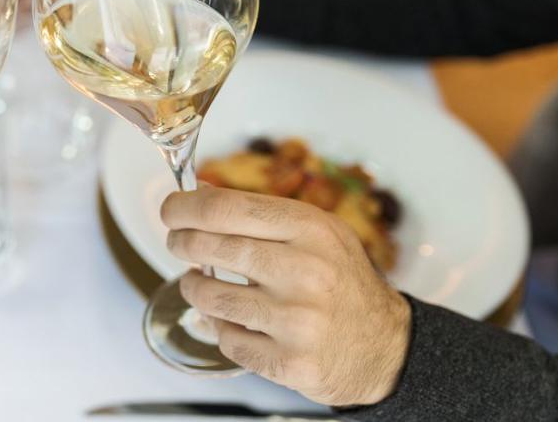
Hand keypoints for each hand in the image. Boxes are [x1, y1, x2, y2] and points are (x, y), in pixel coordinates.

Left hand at [161, 186, 409, 406]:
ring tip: (197, 282)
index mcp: (311, 230)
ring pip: (211, 297)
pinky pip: (227, 341)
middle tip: (177, 243)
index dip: (185, 207)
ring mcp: (298, 320)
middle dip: (182, 242)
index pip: (227, 208)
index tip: (170, 210)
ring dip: (194, 287)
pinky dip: (221, 330)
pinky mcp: (290, 361)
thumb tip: (197, 196)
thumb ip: (261, 215)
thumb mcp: (316, 234)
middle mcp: (306, 272)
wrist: (386, 347)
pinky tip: (231, 321)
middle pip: (212, 247)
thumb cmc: (340, 283)